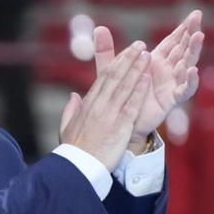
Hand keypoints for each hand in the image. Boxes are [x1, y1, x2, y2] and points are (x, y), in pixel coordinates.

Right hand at [59, 40, 152, 168]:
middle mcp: (98, 105)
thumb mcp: (66, 127)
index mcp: (87, 105)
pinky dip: (139, 90)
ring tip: (147, 55)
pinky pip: (131, 104)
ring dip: (136, 69)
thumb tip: (74, 96)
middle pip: (115, 77)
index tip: (126, 53)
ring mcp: (109, 114)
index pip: (104, 78)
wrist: (78, 168)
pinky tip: (147, 78)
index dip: (116, 63)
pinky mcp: (120, 126)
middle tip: (140, 46)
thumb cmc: (73, 151)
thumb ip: (71, 109)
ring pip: (125, 86)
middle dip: (128, 59)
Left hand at [95, 11, 203, 144]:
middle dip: (191, 33)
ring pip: (187, 64)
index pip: (172, 41)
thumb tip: (98, 27)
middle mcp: (166, 71)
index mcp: (155, 61)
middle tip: (198, 18)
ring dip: (193, 50)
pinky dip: (190, 80)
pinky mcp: (171, 99)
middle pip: (183, 49)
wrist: (120, 122)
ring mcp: (171, 84)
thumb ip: (106, 50)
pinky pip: (185, 90)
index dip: (183, 28)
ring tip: (198, 36)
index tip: (195, 14)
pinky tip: (192, 70)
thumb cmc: (119, 95)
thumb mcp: (110, 70)